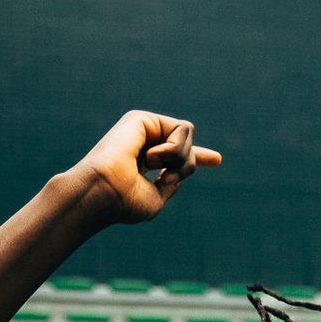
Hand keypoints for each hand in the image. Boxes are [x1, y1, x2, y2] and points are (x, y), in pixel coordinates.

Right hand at [67, 111, 221, 225]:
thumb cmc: (124, 202)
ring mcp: (142, 130)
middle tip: (165, 179)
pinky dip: (173, 149)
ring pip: (187, 136)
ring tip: (153, 167)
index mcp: (146, 165)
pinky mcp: (142, 118)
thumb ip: (173, 181)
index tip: (217, 159)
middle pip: (187, 148)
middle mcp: (144, 145)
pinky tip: (149, 158)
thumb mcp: (156, 199)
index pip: (176, 157)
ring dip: (178, 158)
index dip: (198, 157)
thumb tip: (187, 164)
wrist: (103, 193)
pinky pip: (181, 129)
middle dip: (185, 166)